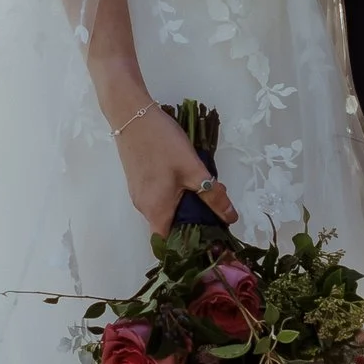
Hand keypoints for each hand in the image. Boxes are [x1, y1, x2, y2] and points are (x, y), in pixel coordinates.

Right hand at [112, 100, 236, 238]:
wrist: (133, 115)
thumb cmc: (163, 144)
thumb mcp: (193, 170)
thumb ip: (213, 196)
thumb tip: (231, 218)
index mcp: (156, 211)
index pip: (168, 245)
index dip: (186, 248)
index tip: (207, 240)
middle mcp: (143, 208)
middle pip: (166, 229)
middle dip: (189, 226)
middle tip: (213, 215)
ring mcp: (138, 194)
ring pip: (162, 212)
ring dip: (182, 209)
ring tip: (203, 196)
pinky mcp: (138, 181)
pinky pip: (157, 199)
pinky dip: (172, 197)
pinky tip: (186, 182)